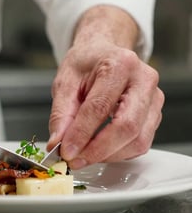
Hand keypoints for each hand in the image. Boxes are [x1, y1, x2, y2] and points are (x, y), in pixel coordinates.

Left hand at [47, 38, 163, 168]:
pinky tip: (99, 148)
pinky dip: (118, 152)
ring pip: (138, 140)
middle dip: (98, 150)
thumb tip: (58, 143)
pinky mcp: (155, 113)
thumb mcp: (65, 82)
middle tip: (75, 159)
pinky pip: (141, 143)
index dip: (81, 134)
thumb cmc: (85, 63)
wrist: (103, 53)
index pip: (100, 107)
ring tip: (83, 154)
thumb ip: (61, 114)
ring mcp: (154, 98)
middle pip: (127, 127)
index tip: (66, 151)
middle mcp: (144, 80)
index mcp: (119, 64)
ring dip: (108, 155)